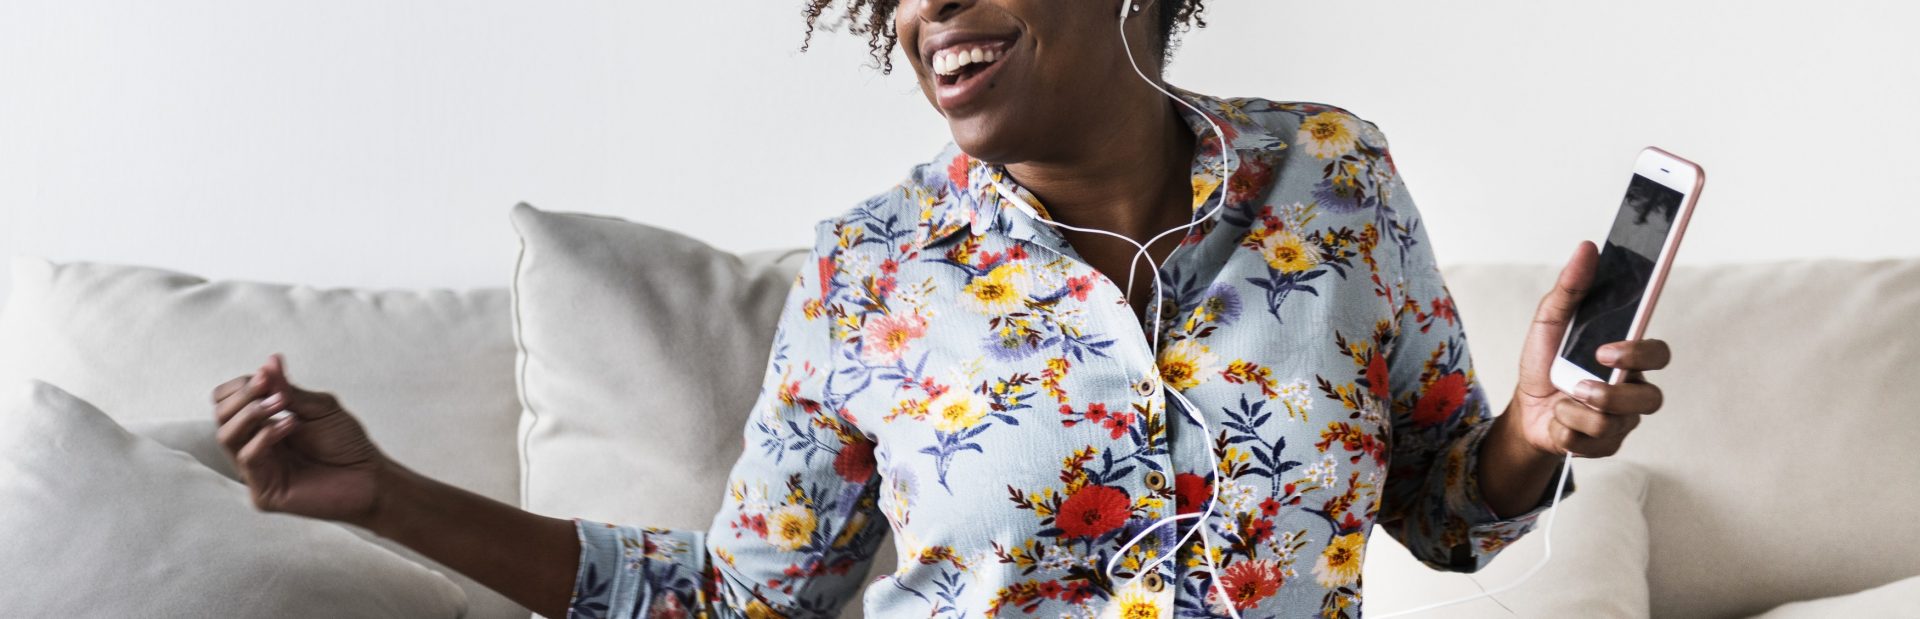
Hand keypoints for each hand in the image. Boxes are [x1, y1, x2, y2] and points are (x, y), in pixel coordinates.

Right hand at [211, 353, 388, 524]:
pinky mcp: (263, 492)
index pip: (226, 401)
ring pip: (226, 436)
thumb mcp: (318, 407)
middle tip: (276, 392)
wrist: (370, 477)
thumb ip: (288, 389)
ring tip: (282, 404)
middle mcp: (253, 446)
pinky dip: (266, 436)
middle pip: (220, 415)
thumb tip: (270, 360)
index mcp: (261, 426)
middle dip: (244, 396)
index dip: (241, 386)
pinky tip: (291, 425)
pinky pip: (248, 458)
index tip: (267, 375)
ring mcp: (256, 471)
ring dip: (251, 413)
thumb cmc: (347, 443)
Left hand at [1505, 241, 1671, 458]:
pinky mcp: (1607, 445)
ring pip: (1616, 423)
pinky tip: (1558, 421)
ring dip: (1577, 412)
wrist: (1524, 409)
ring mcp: (1623, 420)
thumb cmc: (1545, 362)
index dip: (1641, 353)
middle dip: (1611, 394)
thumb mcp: (1550, 321)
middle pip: (1650, 398)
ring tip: (1561, 402)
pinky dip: (1566, 431)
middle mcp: (1633, 388)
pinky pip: (1595, 444)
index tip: (1607, 350)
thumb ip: (1570, 287)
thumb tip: (1588, 247)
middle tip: (1580, 386)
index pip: (1660, 353)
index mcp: (1627, 356)